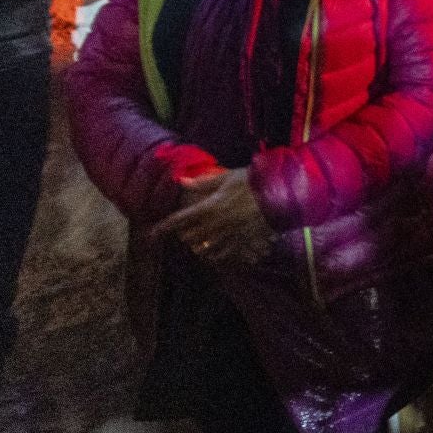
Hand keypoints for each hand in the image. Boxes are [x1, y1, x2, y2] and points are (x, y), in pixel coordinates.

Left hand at [152, 170, 272, 268]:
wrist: (282, 195)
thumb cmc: (253, 182)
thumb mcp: (226, 177)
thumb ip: (202, 183)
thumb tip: (180, 182)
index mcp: (209, 208)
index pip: (179, 221)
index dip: (162, 228)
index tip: (150, 235)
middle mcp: (215, 226)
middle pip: (189, 237)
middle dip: (182, 235)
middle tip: (181, 230)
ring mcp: (229, 236)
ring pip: (204, 248)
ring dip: (197, 246)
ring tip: (196, 243)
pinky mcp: (242, 243)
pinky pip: (223, 254)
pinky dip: (215, 254)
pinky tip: (215, 251)